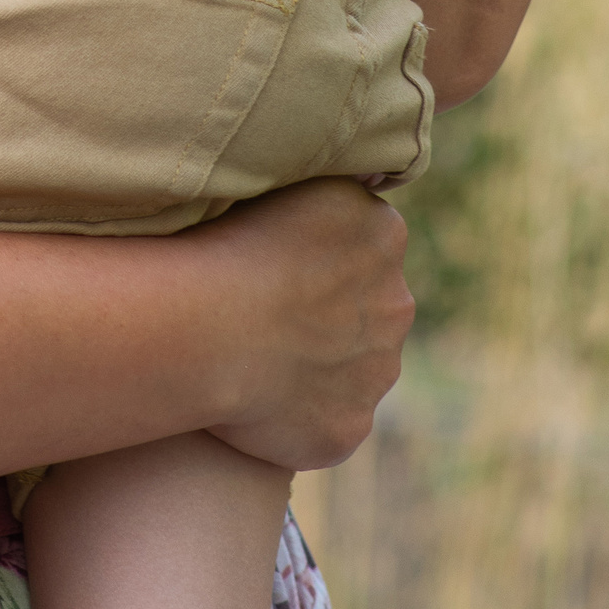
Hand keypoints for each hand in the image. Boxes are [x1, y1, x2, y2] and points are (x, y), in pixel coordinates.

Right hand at [199, 179, 413, 473]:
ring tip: (247, 353)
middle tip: (259, 310)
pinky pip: (326, 418)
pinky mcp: (350, 426)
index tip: (269, 258)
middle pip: (365, 304)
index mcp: (382, 232)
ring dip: (314, 363)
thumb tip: (329, 205)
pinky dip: (296, 413)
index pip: (358, 239)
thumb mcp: (286, 182)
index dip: (311, 251)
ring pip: (350, 365)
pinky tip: (249, 397)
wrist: (211, 322)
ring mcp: (378, 370)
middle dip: (324, 311)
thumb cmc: (226, 238)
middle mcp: (396, 302)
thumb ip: (321, 199)